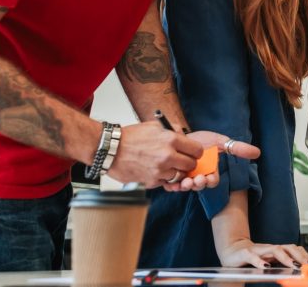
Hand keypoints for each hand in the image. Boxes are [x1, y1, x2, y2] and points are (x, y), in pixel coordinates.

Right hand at [108, 124, 259, 190]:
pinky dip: (164, 178)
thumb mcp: (155, 126)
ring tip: (168, 166)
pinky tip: (156, 170)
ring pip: (179, 176)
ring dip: (176, 172)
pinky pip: (165, 182)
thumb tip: (184, 135)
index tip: (192, 153)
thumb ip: (173, 130)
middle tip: (182, 161)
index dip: (196, 152)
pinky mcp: (151, 181)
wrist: (110, 149)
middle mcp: (167, 156)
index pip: (196, 151)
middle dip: (189, 164)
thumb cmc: (131, 136)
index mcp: (171, 140)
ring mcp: (160, 170)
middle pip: (191, 165)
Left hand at [162, 131, 260, 191]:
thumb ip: (238, 148)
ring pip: (186, 187)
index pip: (213, 180)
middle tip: (196, 180)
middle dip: (198, 185)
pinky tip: (173, 181)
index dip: (211, 181)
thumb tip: (258, 152)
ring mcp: (185, 178)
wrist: (181, 134)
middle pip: (200, 186)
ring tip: (185, 181)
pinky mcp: (172, 177)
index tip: (210, 178)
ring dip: (186, 187)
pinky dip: (173, 185)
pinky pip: (172, 186)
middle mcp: (198, 176)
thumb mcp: (220, 142)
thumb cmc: (202, 139)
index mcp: (210, 170)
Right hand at [217, 238, 307, 267]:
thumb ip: (280, 264)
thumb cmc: (252, 258)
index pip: (294, 249)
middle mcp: (269, 248)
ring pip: (274, 250)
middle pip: (287, 247)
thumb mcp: (268, 261)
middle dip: (299, 256)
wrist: (232, 251)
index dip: (304, 254)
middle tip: (307, 265)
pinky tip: (265, 267)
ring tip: (293, 266)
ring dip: (285, 258)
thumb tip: (297, 271)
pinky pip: (253, 256)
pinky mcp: (245, 254)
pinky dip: (259, 261)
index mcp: (276, 251)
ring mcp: (257, 250)